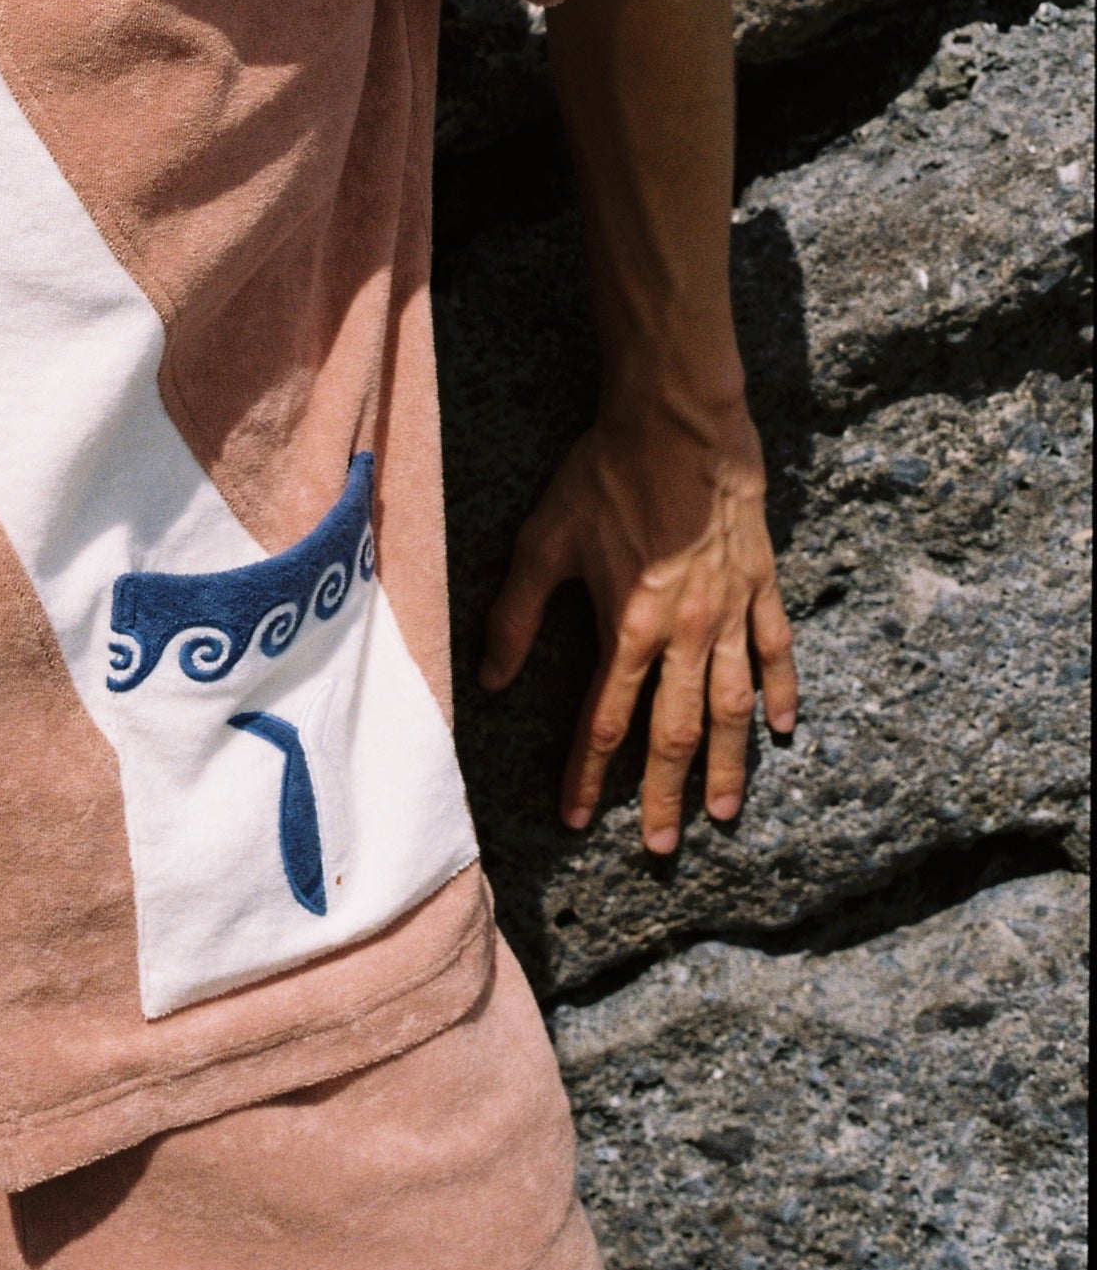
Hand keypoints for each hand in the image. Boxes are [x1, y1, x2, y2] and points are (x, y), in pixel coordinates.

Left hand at [478, 393, 797, 853]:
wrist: (680, 422)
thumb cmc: (605, 474)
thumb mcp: (546, 539)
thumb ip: (515, 613)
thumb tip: (488, 679)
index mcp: (630, 626)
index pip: (605, 720)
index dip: (587, 773)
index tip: (573, 816)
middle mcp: (686, 632)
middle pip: (675, 732)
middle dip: (663, 795)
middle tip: (659, 847)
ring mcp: (731, 611)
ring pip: (732, 707)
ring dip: (727, 765)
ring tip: (722, 812)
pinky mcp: (762, 585)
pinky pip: (776, 651)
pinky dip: (780, 692)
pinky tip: (780, 728)